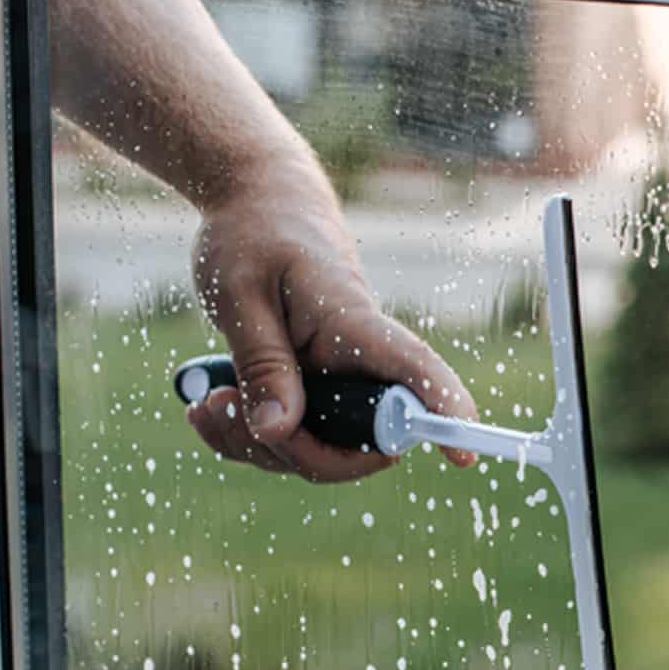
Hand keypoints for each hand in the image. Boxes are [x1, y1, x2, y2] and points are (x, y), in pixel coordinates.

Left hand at [186, 161, 477, 481]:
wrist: (257, 207)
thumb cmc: (253, 236)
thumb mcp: (239, 294)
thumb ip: (262, 362)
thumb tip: (277, 433)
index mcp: (355, 324)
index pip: (414, 370)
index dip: (442, 415)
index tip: (463, 461)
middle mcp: (359, 364)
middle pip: (363, 441)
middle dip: (295, 453)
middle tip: (221, 409)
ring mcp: (339, 385)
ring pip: (321, 451)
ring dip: (258, 447)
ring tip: (205, 403)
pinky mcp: (314, 395)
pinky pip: (292, 442)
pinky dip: (246, 439)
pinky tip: (209, 408)